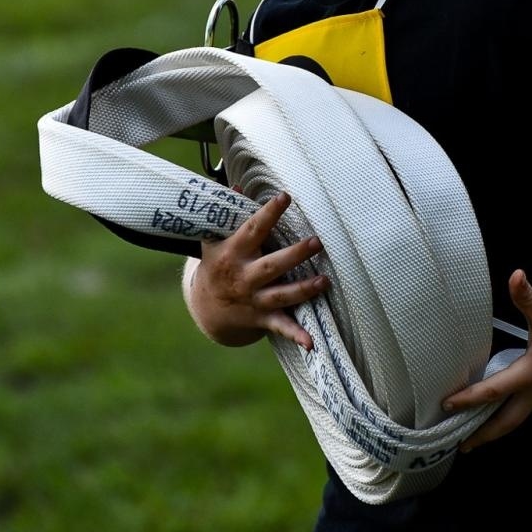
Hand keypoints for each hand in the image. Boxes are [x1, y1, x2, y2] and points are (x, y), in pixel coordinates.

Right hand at [185, 192, 329, 348]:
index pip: (252, 230)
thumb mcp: (214, 240)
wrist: (206, 309)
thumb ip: (227, 215)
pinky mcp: (262, 318)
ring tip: (324, 281)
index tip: (284, 197)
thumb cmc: (217, 265)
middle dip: (294, 255)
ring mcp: (254, 300)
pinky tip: (311, 343)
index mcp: (232, 254)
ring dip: (303, 290)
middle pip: (271, 266)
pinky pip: (281, 327)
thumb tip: (236, 187)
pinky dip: (296, 335)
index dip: (268, 214)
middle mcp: (243, 278)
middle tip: (316, 242)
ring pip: (281, 295)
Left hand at [442, 269, 531, 451]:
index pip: (492, 391)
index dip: (468, 399)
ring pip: (522, 415)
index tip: (447, 406)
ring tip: (479, 430)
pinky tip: (512, 406)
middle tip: (461, 446)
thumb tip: (515, 274)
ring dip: (501, 423)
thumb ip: (526, 296)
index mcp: (531, 374)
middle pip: (505, 423)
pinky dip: (521, 409)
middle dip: (482, 436)